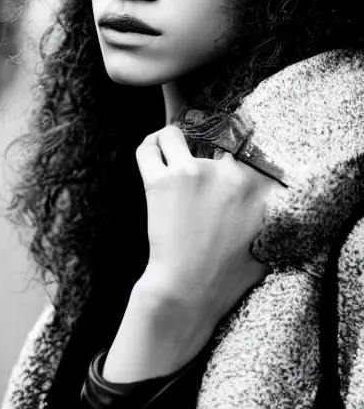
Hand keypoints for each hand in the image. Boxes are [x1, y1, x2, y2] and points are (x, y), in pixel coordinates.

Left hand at [135, 125, 281, 321]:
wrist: (190, 290)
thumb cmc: (226, 274)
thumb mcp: (270, 245)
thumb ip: (274, 216)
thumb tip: (273, 199)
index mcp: (262, 187)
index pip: (246, 151)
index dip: (230, 160)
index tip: (218, 171)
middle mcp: (232, 173)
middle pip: (213, 142)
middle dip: (204, 158)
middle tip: (195, 181)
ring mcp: (196, 173)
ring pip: (175, 135)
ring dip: (172, 144)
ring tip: (170, 157)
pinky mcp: (164, 180)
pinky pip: (150, 146)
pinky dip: (151, 144)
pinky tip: (154, 149)